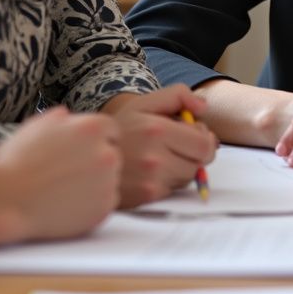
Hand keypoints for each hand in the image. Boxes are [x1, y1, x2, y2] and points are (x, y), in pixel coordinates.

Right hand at [0, 107, 120, 239]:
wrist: (6, 201)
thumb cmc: (17, 161)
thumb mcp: (38, 125)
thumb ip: (62, 118)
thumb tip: (69, 116)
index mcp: (94, 128)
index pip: (111, 131)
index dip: (96, 140)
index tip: (82, 151)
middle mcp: (107, 153)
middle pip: (113, 155)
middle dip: (96, 162)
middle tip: (71, 173)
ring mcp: (108, 183)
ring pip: (111, 180)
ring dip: (96, 183)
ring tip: (65, 190)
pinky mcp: (103, 209)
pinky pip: (106, 202)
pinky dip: (93, 204)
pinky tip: (69, 204)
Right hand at [101, 85, 217, 207]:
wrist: (87, 156)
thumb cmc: (123, 127)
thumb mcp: (146, 102)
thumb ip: (178, 95)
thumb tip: (203, 108)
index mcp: (157, 131)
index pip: (204, 145)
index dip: (204, 138)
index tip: (193, 133)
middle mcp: (154, 159)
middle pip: (199, 163)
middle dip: (194, 153)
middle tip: (178, 144)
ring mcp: (150, 182)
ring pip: (187, 178)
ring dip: (181, 167)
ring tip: (161, 156)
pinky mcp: (146, 198)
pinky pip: (173, 190)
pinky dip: (168, 180)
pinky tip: (151, 171)